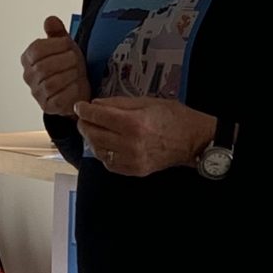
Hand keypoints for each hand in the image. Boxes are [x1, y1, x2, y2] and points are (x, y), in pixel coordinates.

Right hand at [21, 16, 90, 115]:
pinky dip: (70, 91)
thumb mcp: (64, 45)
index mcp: (28, 58)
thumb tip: (50, 20)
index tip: (68, 44)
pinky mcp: (48, 107)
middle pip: (43, 67)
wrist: (78, 87)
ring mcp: (37, 93)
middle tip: (76, 59)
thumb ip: (57, 32)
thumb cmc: (68, 64)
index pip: (36, 50)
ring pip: (50, 84)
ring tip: (77, 71)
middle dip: (64, 61)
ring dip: (68, 75)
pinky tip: (76, 85)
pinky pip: (57, 99)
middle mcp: (29, 76)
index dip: (55, 45)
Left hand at [74, 95, 215, 176]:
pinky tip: (106, 144)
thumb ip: (118, 103)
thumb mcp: (146, 101)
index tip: (79, 106)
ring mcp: (132, 160)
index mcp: (134, 123)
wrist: (193, 140)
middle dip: (85, 124)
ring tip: (94, 130)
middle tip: (84, 118)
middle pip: (94, 134)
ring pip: (98, 151)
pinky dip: (103, 153)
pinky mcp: (135, 171)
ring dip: (91, 139)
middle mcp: (130, 144)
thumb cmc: (172, 116)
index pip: (98, 116)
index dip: (84, 110)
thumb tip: (95, 105)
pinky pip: (109, 163)